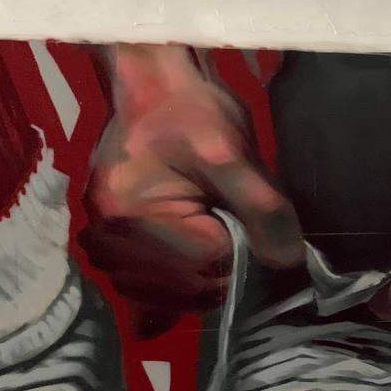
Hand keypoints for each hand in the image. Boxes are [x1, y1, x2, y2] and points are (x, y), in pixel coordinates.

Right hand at [80, 45, 302, 335]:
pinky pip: (146, 294)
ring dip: (204, 283)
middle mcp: (106, 237)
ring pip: (169, 299)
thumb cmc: (191, 113)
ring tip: (217, 243)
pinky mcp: (111, 248)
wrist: (155, 91)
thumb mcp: (233, 152)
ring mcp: (104, 245)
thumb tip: (287, 262)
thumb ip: (263, 208)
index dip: (246, 253)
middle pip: (188, 288)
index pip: (208, 265)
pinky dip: (177, 290)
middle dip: (225, 270)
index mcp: (130, 213)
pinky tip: (196, 270)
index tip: (260, 230)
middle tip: (239, 232)